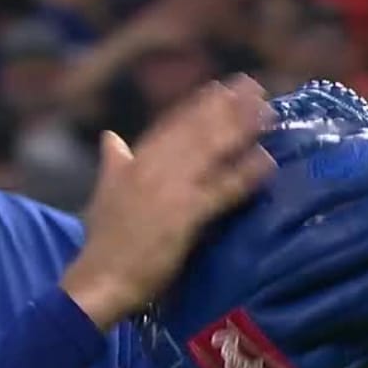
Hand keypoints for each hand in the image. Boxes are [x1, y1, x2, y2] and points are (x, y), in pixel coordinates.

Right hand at [63, 75, 276, 330]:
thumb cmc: (104, 243)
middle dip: (227, 108)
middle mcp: (152, 168)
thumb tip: (110, 137)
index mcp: (134, 163)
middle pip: (196, 131)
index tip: (222, 87)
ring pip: (210, 152)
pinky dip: (244, 174)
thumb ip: (113, 163)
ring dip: (240, 129)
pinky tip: (266, 161)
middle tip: (254, 87)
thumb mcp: (105, 194)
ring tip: (267, 113)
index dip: (198, 106)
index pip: (171, 125)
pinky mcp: (184, 217)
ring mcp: (169, 191)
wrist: (99, 280)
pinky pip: (221, 190)